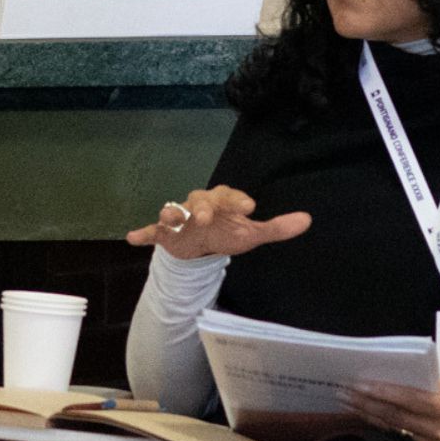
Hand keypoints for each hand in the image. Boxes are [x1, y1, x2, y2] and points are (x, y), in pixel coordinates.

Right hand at [124, 185, 311, 259]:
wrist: (201, 244)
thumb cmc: (227, 231)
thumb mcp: (252, 233)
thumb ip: (277, 227)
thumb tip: (307, 220)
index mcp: (222, 201)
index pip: (230, 196)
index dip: (238, 201)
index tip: (250, 208)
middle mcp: (199, 204)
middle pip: (200, 199)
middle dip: (202, 206)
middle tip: (206, 216)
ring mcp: (181, 218)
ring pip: (174, 210)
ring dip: (171, 213)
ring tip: (168, 217)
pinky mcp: (165, 233)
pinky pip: (152, 231)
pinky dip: (144, 233)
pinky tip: (132, 238)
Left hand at [344, 378, 439, 440]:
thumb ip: (433, 386)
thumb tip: (404, 379)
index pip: (409, 399)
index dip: (382, 392)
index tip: (360, 384)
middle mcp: (438, 429)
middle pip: (395, 416)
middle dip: (366, 404)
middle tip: (344, 392)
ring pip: (394, 428)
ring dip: (369, 415)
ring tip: (349, 403)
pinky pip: (403, 438)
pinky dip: (385, 426)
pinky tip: (370, 417)